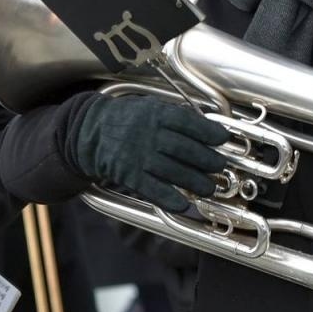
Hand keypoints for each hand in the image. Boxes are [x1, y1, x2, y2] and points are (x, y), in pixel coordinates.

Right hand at [68, 94, 229, 211]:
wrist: (89, 131)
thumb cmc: (126, 118)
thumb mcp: (149, 106)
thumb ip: (174, 116)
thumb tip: (205, 126)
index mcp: (156, 114)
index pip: (188, 123)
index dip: (209, 132)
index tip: (223, 139)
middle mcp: (148, 135)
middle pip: (185, 149)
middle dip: (208, 160)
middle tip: (220, 166)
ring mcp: (138, 156)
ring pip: (173, 171)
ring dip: (195, 182)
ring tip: (209, 187)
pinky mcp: (128, 174)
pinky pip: (152, 189)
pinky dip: (169, 198)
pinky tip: (183, 204)